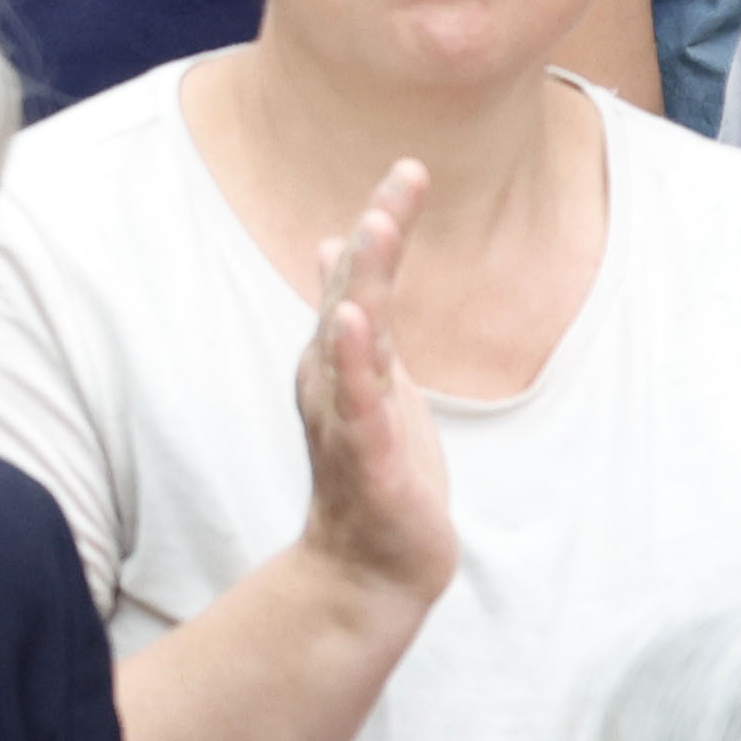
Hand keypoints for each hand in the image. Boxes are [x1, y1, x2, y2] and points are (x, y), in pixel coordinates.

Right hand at [285, 161, 462, 611]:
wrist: (368, 570)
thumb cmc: (372, 473)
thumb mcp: (367, 379)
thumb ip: (351, 315)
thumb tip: (329, 246)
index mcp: (340, 357)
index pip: (362, 276)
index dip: (384, 223)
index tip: (410, 169)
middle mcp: (332, 376)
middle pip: (357, 290)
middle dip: (380, 234)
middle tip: (405, 176)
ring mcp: (345, 414)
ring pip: (353, 337)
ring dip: (364, 280)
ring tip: (376, 227)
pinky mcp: (366, 456)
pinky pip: (357, 402)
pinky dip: (352, 360)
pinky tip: (353, 322)